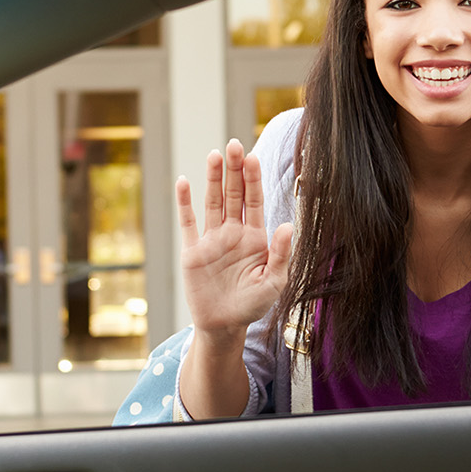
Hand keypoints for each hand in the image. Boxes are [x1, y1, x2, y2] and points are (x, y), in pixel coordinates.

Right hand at [178, 139, 293, 346]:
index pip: (255, 201)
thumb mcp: (274, 282)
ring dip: (213, 179)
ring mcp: (212, 240)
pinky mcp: (193, 251)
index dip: (253, 179)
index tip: (252, 157)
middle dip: (234, 170)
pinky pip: (188, 223)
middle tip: (234, 145)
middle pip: (233, 194)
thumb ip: (280, 254)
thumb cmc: (253, 305)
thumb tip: (286, 225)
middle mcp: (234, 232)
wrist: (224, 326)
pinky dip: (185, 203)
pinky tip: (184, 182)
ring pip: (212, 202)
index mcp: (255, 237)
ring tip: (215, 155)